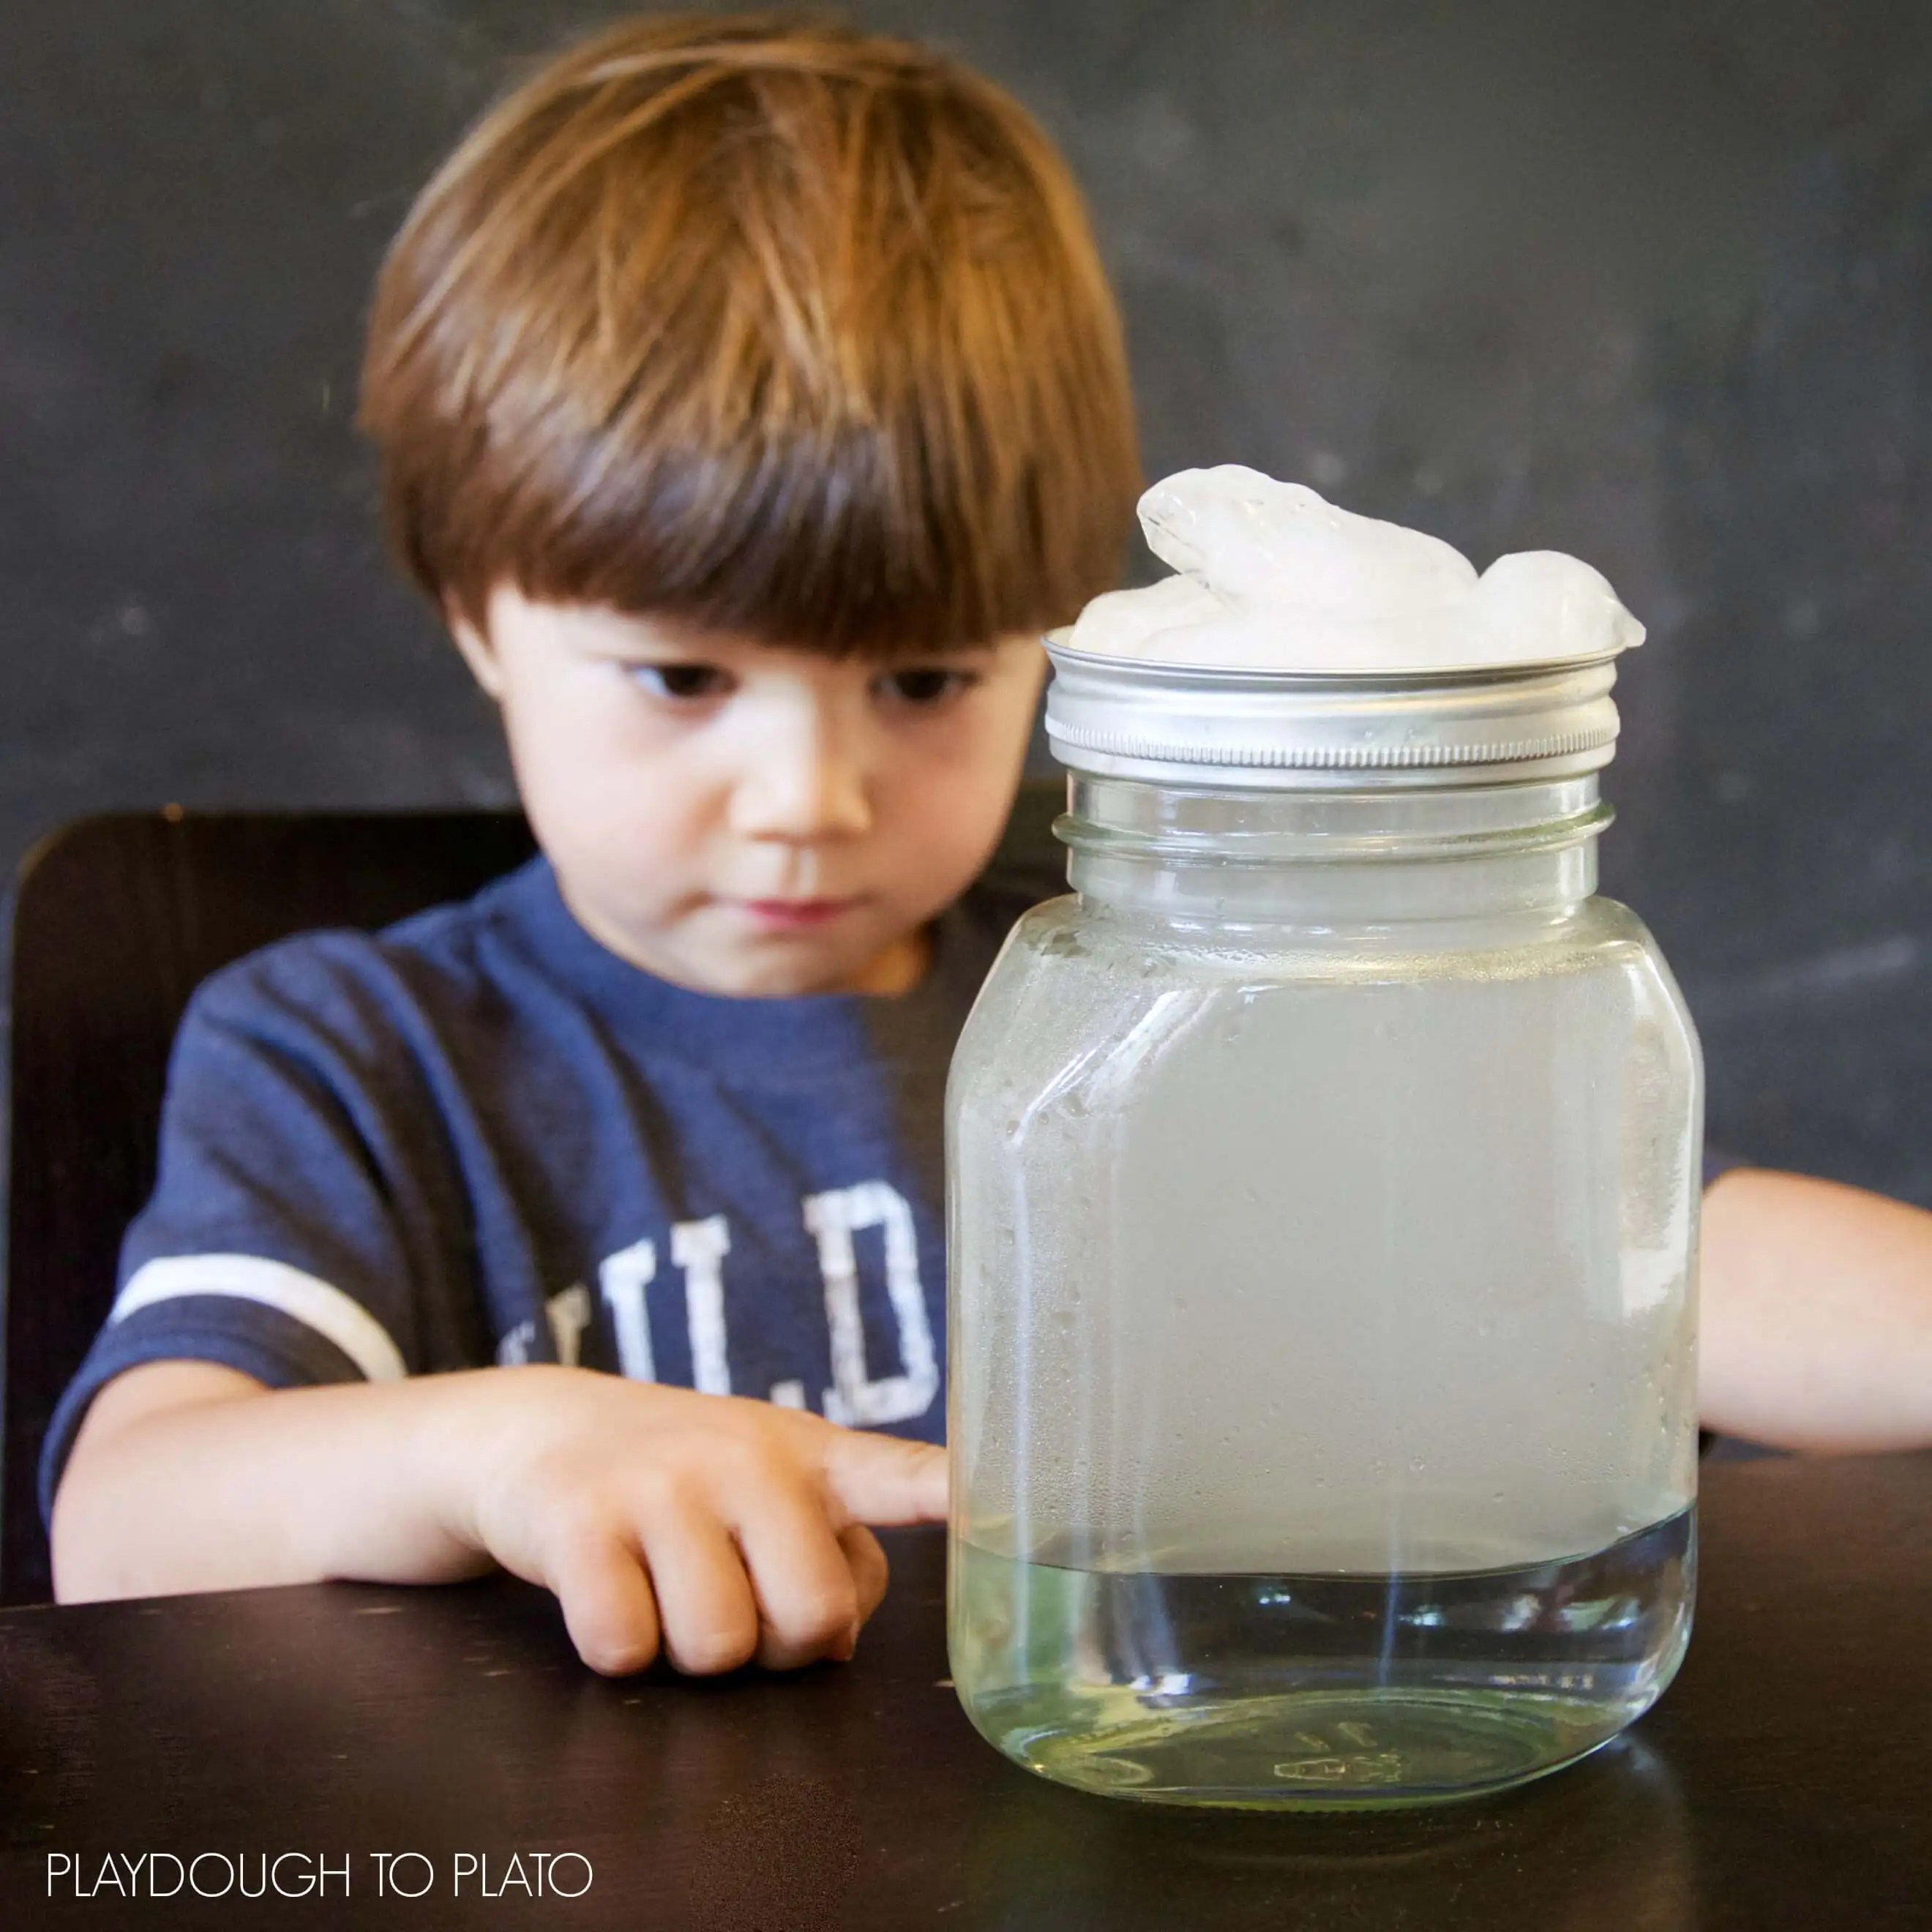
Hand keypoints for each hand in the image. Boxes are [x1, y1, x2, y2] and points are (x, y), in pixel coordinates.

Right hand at [447, 1367, 947, 1675]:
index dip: (961, 1495)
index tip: (1011, 1507)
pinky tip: (606, 1588)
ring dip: (688, 1652)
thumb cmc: (683, 1484)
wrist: (537, 1430)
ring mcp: (664, 1483)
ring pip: (717, 1649)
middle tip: (734, 1599)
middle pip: (811, 1619)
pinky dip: (616, 1647)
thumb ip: (829, 1562)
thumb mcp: (770, 1494)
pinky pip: (625, 1648)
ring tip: (664, 1587)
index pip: (904, 1476)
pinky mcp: (582, 1520)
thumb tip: (837, 1639)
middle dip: (775, 1646)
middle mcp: (748, 1458)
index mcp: (813, 1458)